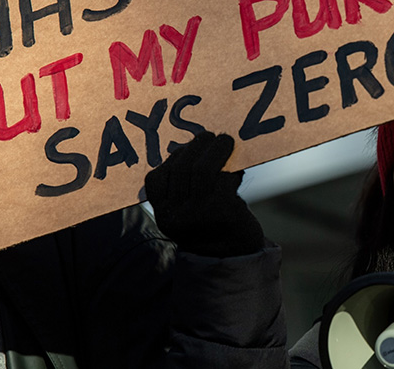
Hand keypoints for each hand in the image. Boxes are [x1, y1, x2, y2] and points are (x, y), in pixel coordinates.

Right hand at [145, 132, 263, 256]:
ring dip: (216, 150)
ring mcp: (199, 215)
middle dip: (197, 146)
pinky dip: (232, 170)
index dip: (172, 159)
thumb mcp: (190, 211)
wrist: (235, 257)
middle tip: (210, 136)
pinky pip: (225, 179)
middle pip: (181, 169)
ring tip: (225, 141)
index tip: (185, 148)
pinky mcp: (223, 212)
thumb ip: (187, 186)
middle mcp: (176, 216)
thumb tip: (201, 145)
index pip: (155, 180)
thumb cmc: (212, 226)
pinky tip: (238, 168)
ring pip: (203, 170)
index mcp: (164, 215)